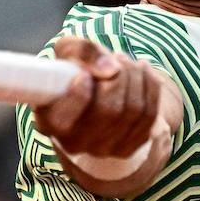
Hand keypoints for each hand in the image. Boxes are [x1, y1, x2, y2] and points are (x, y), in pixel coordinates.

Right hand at [32, 36, 163, 158]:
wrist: (94, 92)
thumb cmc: (74, 70)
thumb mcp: (68, 51)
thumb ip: (82, 51)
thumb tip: (111, 69)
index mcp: (49, 122)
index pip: (63, 120)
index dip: (78, 96)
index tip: (84, 75)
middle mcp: (74, 143)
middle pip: (109, 110)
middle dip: (120, 75)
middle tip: (117, 57)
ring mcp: (103, 149)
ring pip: (133, 110)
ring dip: (135, 77)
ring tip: (127, 62)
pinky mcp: (127, 148)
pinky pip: (149, 116)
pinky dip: (150, 87)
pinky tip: (142, 71)